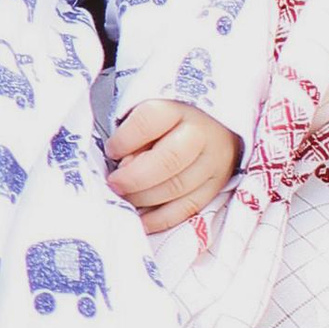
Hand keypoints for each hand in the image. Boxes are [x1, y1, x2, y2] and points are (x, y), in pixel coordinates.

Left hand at [107, 97, 238, 234]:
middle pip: (168, 160)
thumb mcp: (148, 112)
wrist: (213, 123)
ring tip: (125, 198)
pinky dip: (160, 218)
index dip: (124, 140)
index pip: (149, 121)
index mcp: (179, 108)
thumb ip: (133, 134)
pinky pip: (188, 208)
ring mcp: (214, 162)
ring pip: (178, 188)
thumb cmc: (168, 118)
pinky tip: (141, 219)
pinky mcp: (217, 186)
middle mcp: (202, 134)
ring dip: (144, 199)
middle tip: (114, 183)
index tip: (111, 151)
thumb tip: (124, 165)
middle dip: (134, 177)